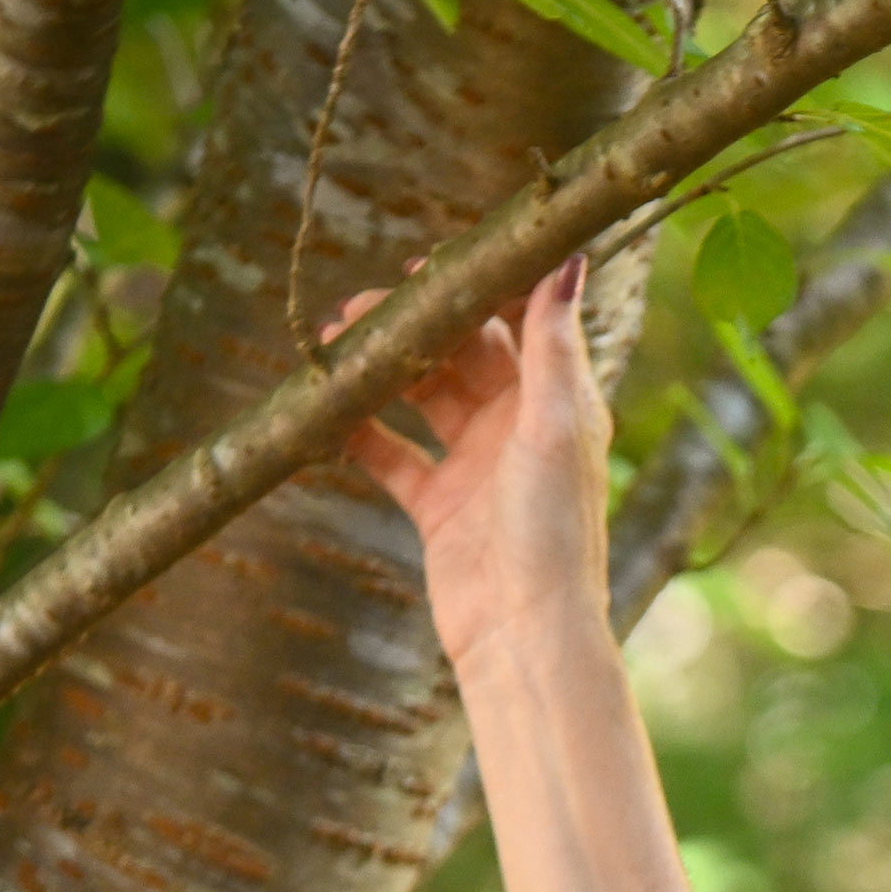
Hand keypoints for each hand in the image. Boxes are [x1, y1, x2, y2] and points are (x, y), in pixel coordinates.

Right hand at [334, 254, 611, 678]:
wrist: (522, 633)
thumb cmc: (553, 531)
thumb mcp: (553, 425)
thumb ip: (552, 344)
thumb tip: (568, 258)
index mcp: (556, 402)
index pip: (517, 323)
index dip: (475, 289)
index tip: (427, 264)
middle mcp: (518, 428)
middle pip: (460, 355)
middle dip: (411, 327)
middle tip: (358, 308)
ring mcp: (475, 467)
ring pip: (419, 399)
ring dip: (379, 371)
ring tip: (330, 344)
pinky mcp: (438, 506)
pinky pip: (390, 455)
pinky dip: (357, 432)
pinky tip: (322, 410)